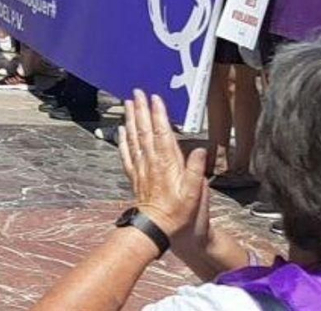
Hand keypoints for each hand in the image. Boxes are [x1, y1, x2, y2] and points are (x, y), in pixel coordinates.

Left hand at [117, 91, 206, 239]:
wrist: (156, 227)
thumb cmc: (179, 212)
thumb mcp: (195, 193)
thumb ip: (196, 170)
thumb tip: (198, 149)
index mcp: (167, 164)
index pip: (161, 133)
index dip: (158, 114)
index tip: (155, 98)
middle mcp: (151, 162)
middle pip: (144, 130)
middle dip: (141, 110)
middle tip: (137, 92)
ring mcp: (140, 168)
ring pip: (133, 138)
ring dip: (130, 119)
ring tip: (128, 104)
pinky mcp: (134, 176)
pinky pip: (126, 153)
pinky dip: (123, 139)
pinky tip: (121, 130)